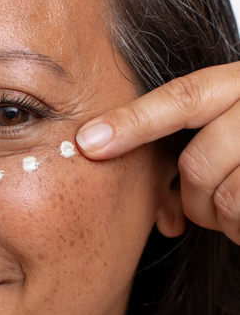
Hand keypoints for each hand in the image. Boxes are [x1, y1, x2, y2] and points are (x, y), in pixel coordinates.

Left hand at [75, 63, 239, 244]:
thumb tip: (152, 201)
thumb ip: (193, 144)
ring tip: (239, 209)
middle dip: (191, 196)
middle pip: (196, 162)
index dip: (133, 123)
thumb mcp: (231, 130)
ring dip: (221, 217)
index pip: (184, 97)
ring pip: (222, 197)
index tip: (89, 144)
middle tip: (207, 205)